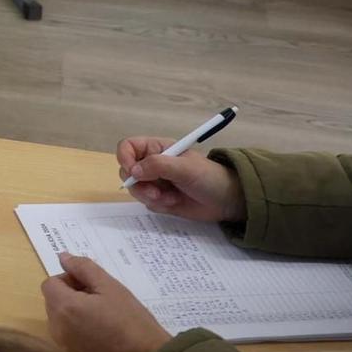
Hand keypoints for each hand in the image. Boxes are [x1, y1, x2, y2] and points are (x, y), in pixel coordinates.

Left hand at [41, 252, 172, 351]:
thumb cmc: (131, 320)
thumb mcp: (110, 287)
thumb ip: (83, 268)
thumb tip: (62, 256)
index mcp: (63, 307)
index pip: (50, 283)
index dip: (69, 280)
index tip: (91, 286)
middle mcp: (57, 328)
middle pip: (53, 302)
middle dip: (71, 296)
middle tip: (101, 300)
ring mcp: (64, 347)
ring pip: (60, 320)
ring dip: (75, 313)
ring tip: (104, 318)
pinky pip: (69, 338)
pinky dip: (80, 332)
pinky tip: (104, 336)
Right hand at [119, 136, 246, 222]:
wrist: (226, 201)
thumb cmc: (209, 177)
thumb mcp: (185, 168)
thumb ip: (158, 165)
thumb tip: (133, 170)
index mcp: (157, 149)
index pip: (128, 147)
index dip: (124, 157)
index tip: (132, 172)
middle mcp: (152, 164)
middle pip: (127, 171)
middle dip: (139, 185)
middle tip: (156, 193)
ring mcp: (155, 182)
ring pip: (136, 189)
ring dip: (150, 197)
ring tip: (170, 199)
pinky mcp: (159, 198)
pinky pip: (146, 203)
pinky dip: (158, 205)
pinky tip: (175, 203)